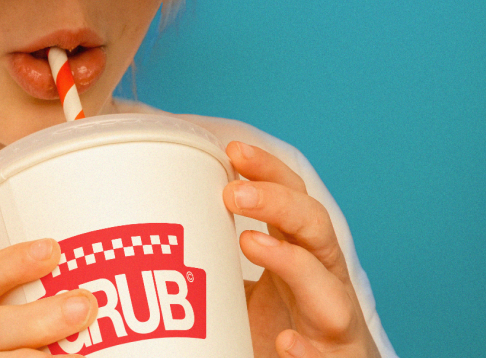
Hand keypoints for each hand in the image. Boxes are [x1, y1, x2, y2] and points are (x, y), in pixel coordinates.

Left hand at [222, 142, 380, 357]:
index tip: (233, 149)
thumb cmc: (274, 330)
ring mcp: (335, 324)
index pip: (293, 199)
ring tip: (249, 243)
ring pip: (329, 289)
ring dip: (291, 263)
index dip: (269, 172)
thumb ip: (212, 263)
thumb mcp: (242, 287)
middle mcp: (325, 281)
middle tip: (233, 193)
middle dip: (279, 203)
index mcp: (301, 253)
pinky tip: (285, 341)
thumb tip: (149, 235)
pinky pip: (325, 356)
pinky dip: (306, 348)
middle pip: (315, 228)